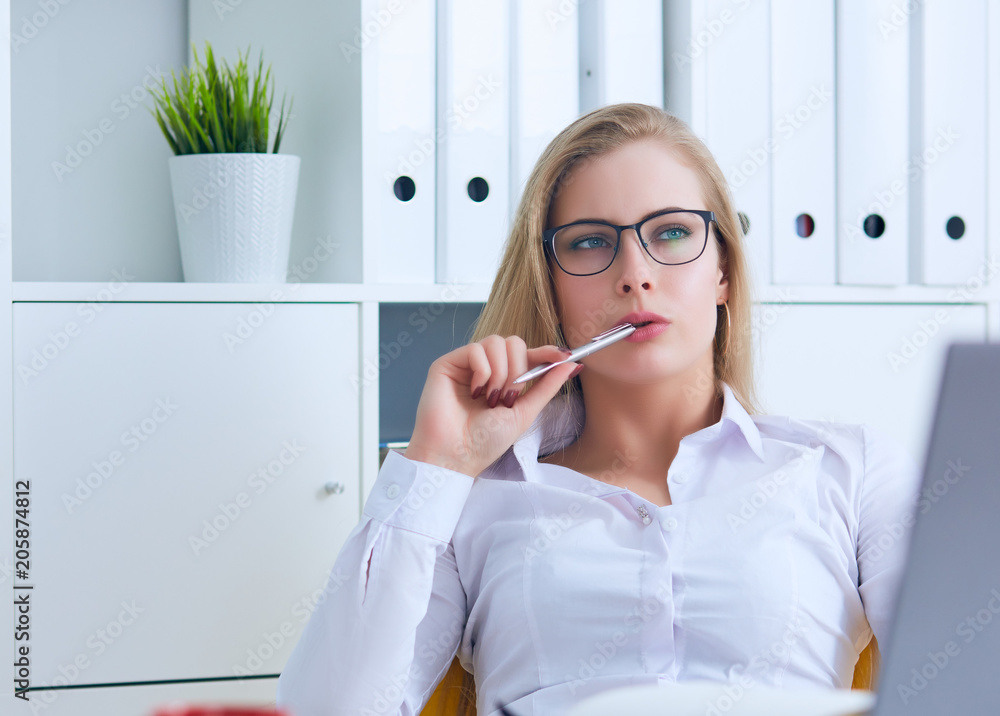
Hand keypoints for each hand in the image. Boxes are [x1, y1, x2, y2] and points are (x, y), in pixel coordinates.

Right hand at [403, 335, 582, 476]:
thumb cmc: (486, 442)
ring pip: (496, 342)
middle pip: (513, 342)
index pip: (528, 355)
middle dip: (518, 369)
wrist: (456, 456)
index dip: (546, 352)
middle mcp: (486, 368)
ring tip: (491, 398)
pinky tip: (476, 392)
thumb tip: (572, 364)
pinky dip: (482, 372)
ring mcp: (467, 365)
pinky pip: (475, 349)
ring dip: (501, 372)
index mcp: (504, 380)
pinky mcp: (448, 363)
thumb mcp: (524, 413)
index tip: (564, 355)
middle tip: (509, 397)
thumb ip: (546, 386)